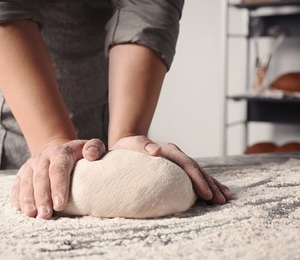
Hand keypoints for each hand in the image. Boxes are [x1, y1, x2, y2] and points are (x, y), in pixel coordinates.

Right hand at [11, 138, 105, 218]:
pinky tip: (19, 209)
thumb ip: (95, 148)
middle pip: (41, 178)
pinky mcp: (22, 173)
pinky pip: (17, 185)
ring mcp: (31, 165)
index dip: (58, 187)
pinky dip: (17, 197)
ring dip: (28, 199)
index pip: (58, 170)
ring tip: (32, 215)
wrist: (59, 151)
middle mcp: (43, 158)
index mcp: (60, 152)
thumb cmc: (79, 155)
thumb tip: (91, 155)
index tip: (60, 205)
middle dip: (42, 197)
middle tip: (45, 215)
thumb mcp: (91, 147)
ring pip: (26, 182)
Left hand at [111, 136, 234, 203]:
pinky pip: (196, 176)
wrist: (126, 144)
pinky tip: (218, 191)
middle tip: (221, 201)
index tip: (206, 193)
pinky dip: (208, 184)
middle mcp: (178, 155)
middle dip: (211, 185)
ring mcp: (179, 161)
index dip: (197, 179)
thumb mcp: (131, 144)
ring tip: (226, 198)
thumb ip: (143, 146)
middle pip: (198, 170)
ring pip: (201, 173)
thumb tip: (157, 150)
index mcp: (169, 150)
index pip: (187, 165)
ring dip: (214, 185)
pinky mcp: (178, 168)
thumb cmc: (127, 147)